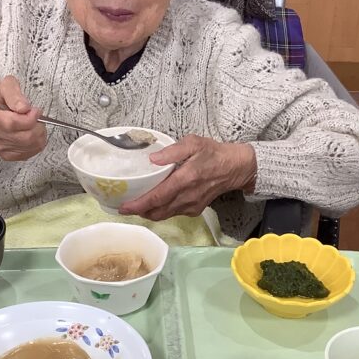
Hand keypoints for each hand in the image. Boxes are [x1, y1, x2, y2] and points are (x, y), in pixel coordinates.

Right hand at [0, 76, 45, 161]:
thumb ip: (15, 94)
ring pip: (27, 146)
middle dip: (37, 127)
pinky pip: (26, 154)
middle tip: (38, 118)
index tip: (35, 111)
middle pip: (22, 137)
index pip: (11, 122)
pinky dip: (35, 145)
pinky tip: (33, 135)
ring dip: (39, 135)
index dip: (29, 119)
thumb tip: (24, 108)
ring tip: (36, 125)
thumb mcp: (5, 86)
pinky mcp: (4, 154)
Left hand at [120, 135, 256, 220]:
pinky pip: (174, 213)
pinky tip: (155, 204)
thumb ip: (172, 151)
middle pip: (157, 211)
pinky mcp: (195, 209)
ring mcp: (192, 206)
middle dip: (139, 212)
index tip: (123, 207)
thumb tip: (153, 159)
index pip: (157, 197)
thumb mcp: (194, 143)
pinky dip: (161, 211)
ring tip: (136, 206)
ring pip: (165, 215)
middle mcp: (187, 197)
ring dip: (149, 213)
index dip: (138, 205)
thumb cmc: (213, 153)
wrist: (235, 168)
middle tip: (124, 207)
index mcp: (185, 179)